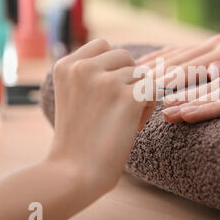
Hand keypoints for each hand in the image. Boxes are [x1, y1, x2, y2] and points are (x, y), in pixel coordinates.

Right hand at [49, 39, 154, 192]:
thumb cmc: (77, 140)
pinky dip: (149, 107)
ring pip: (141, 74)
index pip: (103, 45)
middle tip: (117, 108)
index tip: (106, 92)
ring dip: (139, 95)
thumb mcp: (73, 96)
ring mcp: (106, 81)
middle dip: (128, 80)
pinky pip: (153, 90)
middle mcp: (84, 67)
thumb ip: (90, 75)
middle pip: (125, 57)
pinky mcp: (128, 97)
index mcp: (66, 65)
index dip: (112, 67)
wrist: (73, 173)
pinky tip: (134, 125)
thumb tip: (129, 63)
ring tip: (124, 119)